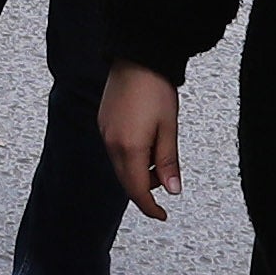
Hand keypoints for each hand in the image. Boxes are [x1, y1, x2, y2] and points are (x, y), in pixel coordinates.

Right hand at [101, 62, 184, 220]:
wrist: (137, 58)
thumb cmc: (156, 90)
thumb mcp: (169, 129)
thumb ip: (168, 162)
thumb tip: (172, 190)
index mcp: (130, 148)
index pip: (137, 190)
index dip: (150, 207)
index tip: (162, 215)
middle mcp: (112, 144)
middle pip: (126, 181)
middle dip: (144, 190)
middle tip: (164, 187)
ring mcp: (105, 133)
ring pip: (120, 167)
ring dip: (138, 172)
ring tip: (159, 158)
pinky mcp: (104, 124)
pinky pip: (115, 151)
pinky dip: (130, 158)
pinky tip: (145, 145)